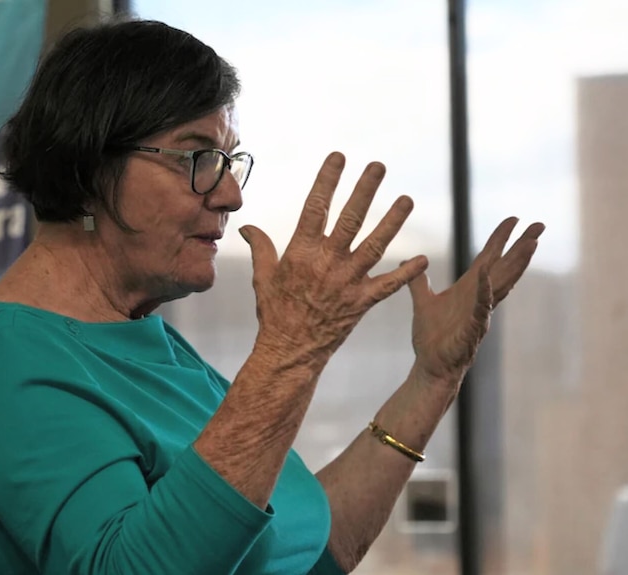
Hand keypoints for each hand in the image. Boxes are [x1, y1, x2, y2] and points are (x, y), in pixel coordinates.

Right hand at [240, 152, 428, 365]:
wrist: (289, 351)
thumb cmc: (274, 313)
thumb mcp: (262, 277)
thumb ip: (261, 248)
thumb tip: (248, 227)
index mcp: (301, 253)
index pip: (315, 207)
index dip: (327, 180)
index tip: (338, 157)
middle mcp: (326, 263)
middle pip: (349, 220)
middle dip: (365, 191)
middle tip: (378, 167)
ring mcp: (347, 282)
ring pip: (374, 246)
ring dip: (392, 222)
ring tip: (407, 200)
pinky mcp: (361, 303)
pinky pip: (388, 286)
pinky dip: (406, 274)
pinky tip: (422, 259)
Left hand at [408, 217, 544, 382]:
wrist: (429, 365)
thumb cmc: (431, 337)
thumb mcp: (422, 302)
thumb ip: (417, 282)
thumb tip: (407, 262)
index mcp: (468, 288)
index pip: (488, 258)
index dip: (500, 239)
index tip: (514, 219)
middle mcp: (479, 298)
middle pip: (505, 267)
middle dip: (522, 246)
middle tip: (540, 225)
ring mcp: (479, 313)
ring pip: (501, 284)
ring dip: (516, 264)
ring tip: (530, 244)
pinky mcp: (472, 329)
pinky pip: (480, 308)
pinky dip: (484, 293)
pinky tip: (487, 278)